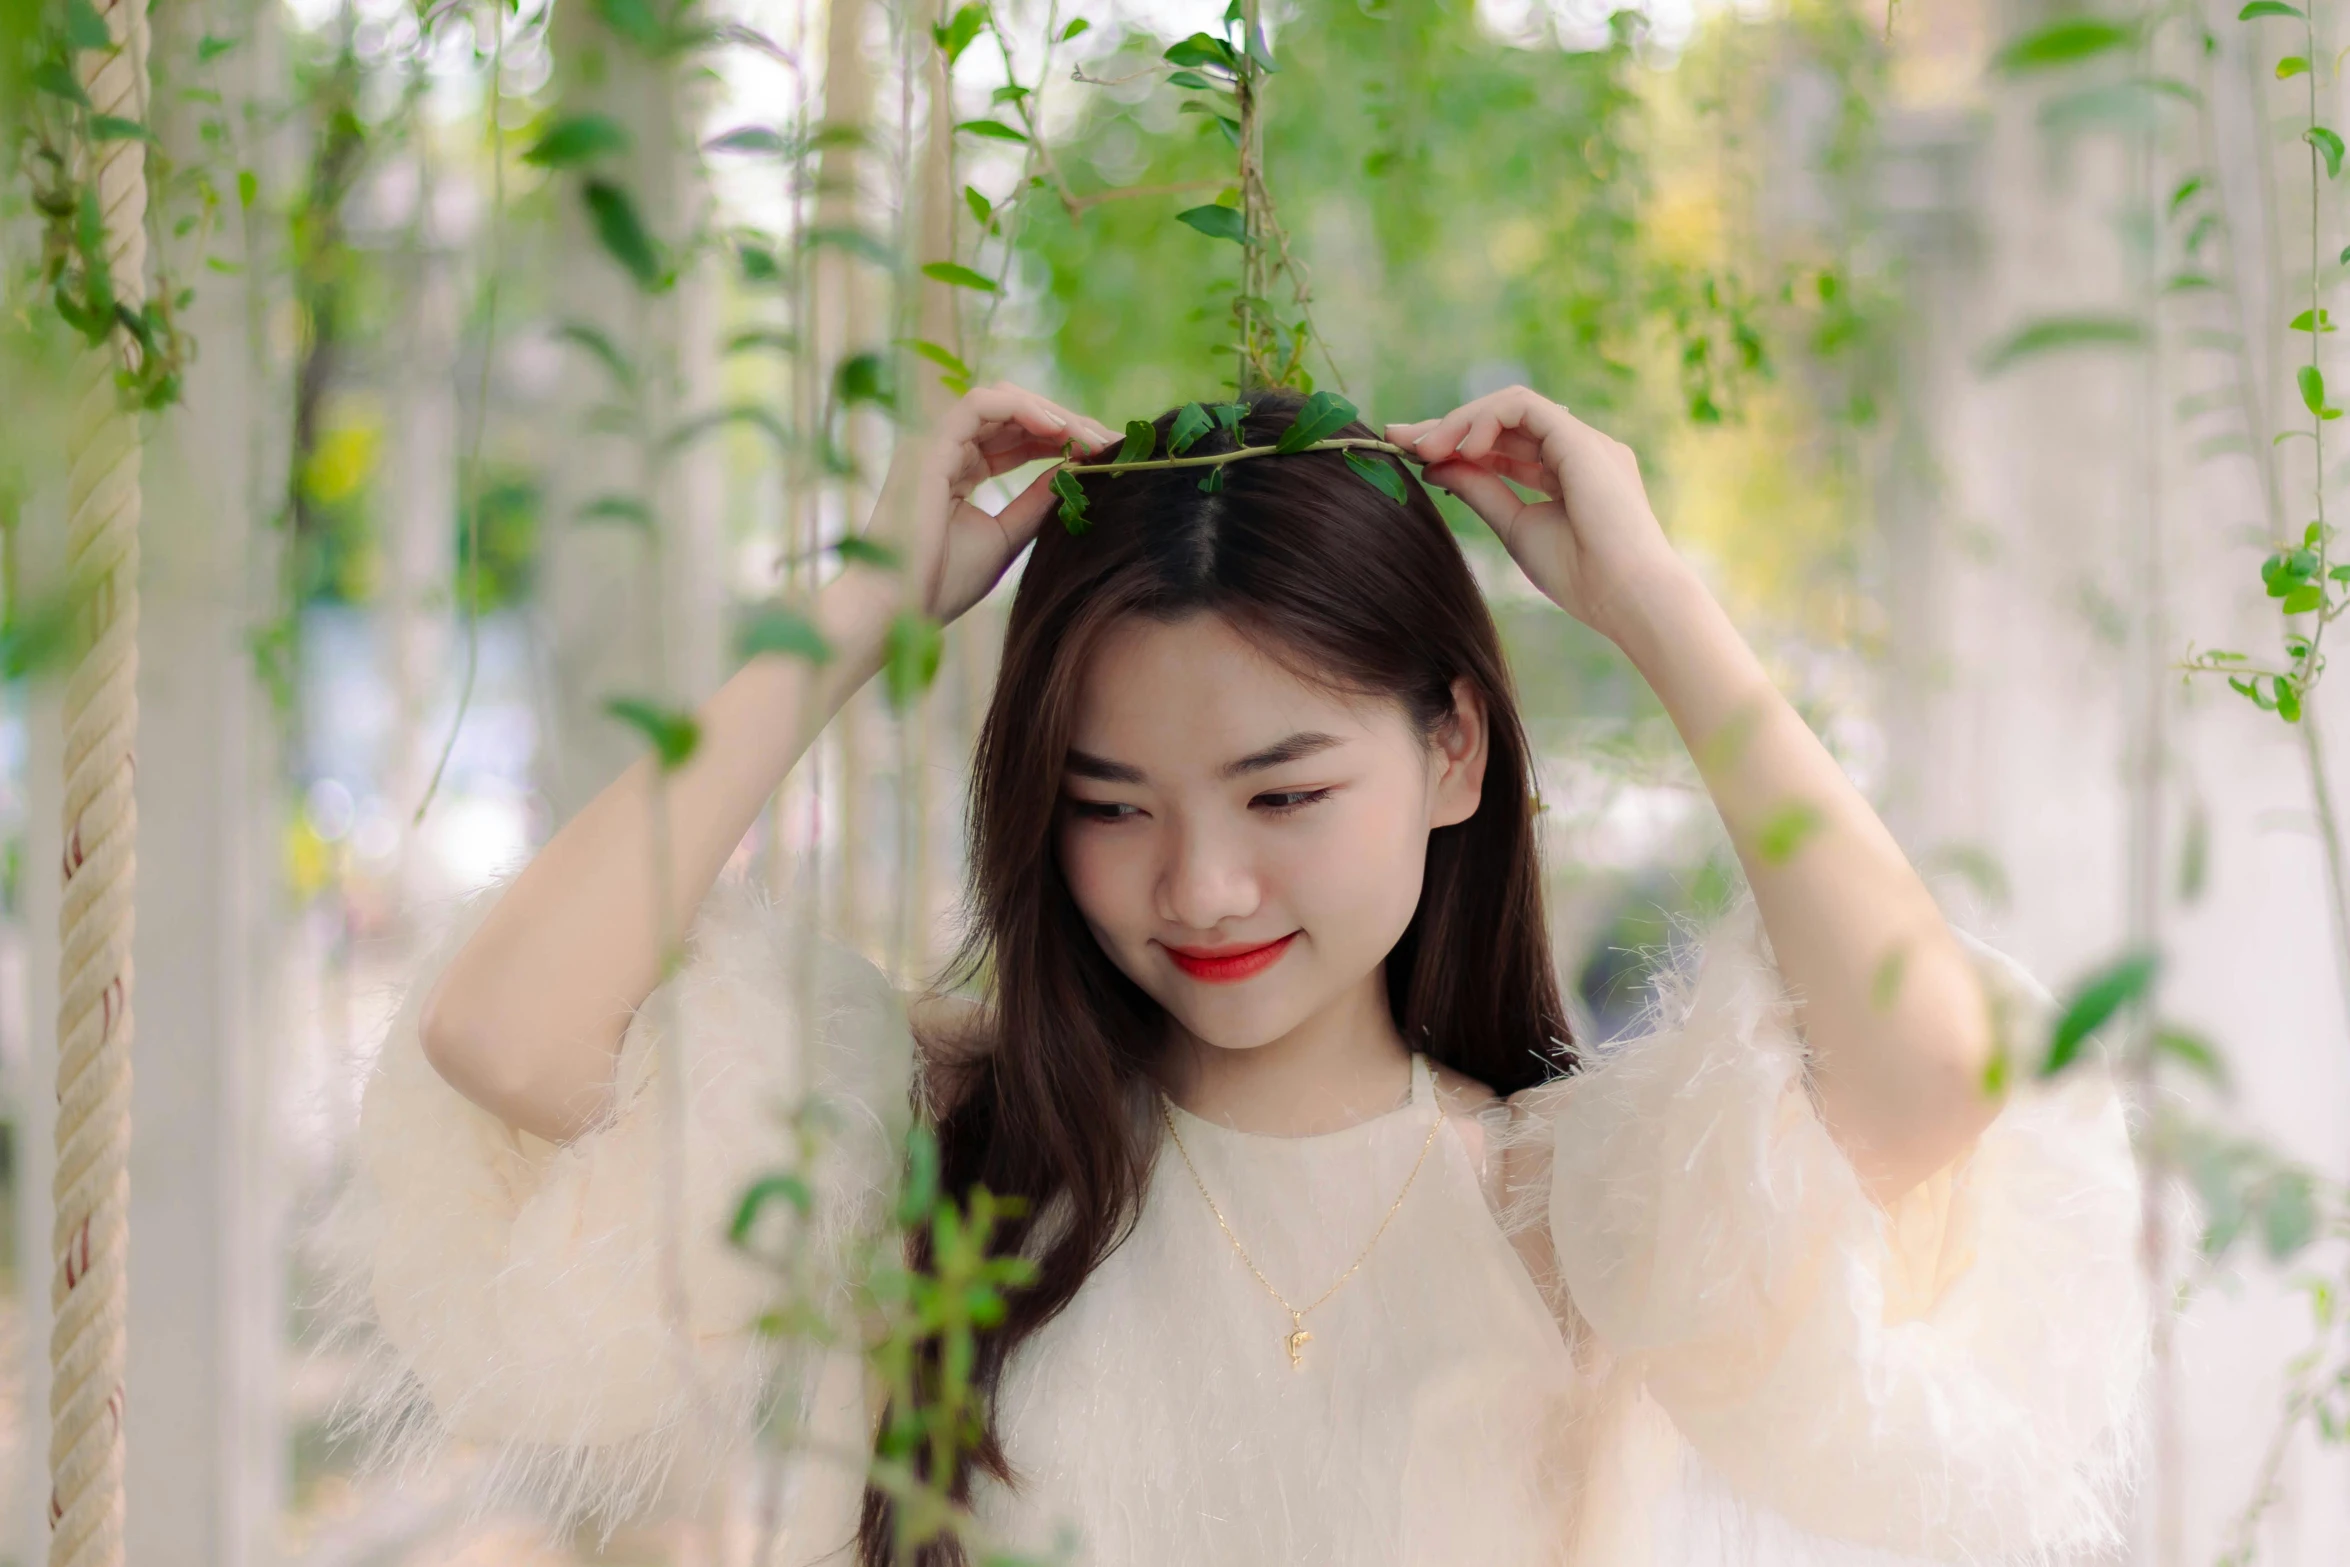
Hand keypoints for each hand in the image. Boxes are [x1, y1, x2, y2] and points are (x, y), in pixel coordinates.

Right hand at [846, 383, 1116, 638]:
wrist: (896, 610)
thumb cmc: (940, 583)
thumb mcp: (1005, 537)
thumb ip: (1035, 502)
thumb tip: (1073, 471)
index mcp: (959, 472)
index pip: (1018, 439)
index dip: (1062, 440)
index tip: (1105, 453)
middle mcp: (946, 450)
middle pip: (1014, 416)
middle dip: (1065, 423)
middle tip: (1111, 440)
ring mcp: (934, 444)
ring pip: (1001, 402)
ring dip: (1050, 414)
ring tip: (1090, 435)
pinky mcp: (928, 445)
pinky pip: (979, 405)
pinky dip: (1021, 408)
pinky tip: (1058, 428)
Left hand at [1386, 387, 1687, 642]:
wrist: (1626, 597)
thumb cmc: (1581, 576)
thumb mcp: (1515, 527)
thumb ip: (1481, 491)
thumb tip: (1437, 466)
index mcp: (1568, 475)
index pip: (1505, 447)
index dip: (1457, 445)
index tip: (1410, 452)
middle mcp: (1579, 451)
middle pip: (1504, 424)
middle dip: (1448, 427)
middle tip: (1398, 437)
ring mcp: (1584, 442)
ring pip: (1511, 407)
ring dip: (1461, 422)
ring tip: (1424, 448)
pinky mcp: (1580, 438)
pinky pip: (1523, 408)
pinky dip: (1486, 421)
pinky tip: (1462, 449)